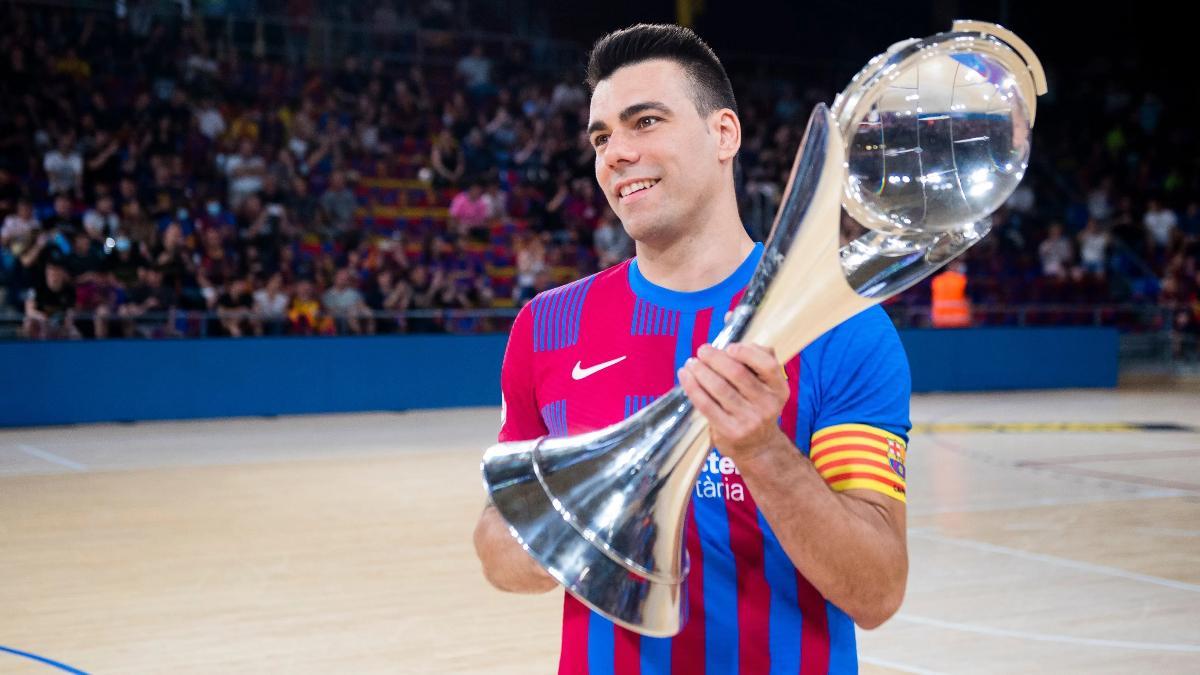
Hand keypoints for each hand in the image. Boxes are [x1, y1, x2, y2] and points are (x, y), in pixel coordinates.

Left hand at [678, 342, 790, 463]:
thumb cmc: (755, 403)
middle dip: (715, 358)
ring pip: (719, 388)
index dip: (746, 352)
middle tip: (702, 350)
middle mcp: (768, 404)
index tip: (729, 347)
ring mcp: (749, 420)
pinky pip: (706, 404)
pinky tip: (685, 376)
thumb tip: (728, 320)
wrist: (757, 446)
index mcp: (779, 388)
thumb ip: (754, 354)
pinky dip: (692, 387)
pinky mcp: (730, 431)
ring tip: (691, 363)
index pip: (768, 365)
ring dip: (701, 371)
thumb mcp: (764, 382)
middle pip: (738, 374)